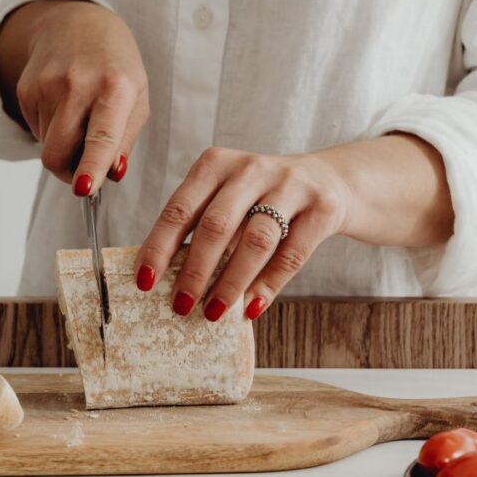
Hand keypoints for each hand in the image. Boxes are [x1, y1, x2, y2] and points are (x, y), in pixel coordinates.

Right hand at [0, 0, 148, 194]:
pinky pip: (36, 132)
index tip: (84, 188)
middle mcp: (77, 84)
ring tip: (78, 120)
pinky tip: (63, 108)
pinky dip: (51, 131)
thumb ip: (125, 141)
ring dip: (63, 148)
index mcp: (115, 87)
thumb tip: (111, 174)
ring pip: (47, 147)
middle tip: (85, 171)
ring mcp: (46, 86)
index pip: (101, 136)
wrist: (76, 24)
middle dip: (69, 173)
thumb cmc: (115, 67)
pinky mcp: (26, 90)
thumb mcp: (137, 99)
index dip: (91, 166)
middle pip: (58, 153)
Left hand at [134, 147, 349, 321]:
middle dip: (195, 271)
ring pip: (255, 241)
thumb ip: (203, 225)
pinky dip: (268, 285)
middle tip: (181, 305)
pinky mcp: (322, 208)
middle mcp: (252, 168)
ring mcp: (290, 185)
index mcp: (217, 163)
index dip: (159, 247)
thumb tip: (167, 278)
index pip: (180, 208)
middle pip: (217, 225)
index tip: (145, 282)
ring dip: (230, 283)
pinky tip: (251, 308)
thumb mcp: (229, 196)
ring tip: (213, 312)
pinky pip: (291, 254)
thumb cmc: (263, 197)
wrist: (331, 180)